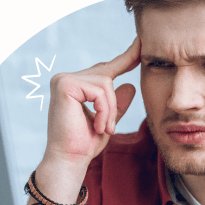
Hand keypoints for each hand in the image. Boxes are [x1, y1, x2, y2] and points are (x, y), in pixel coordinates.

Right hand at [42, 37, 140, 169]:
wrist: (69, 161)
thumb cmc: (84, 144)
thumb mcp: (106, 121)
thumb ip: (116, 104)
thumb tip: (130, 85)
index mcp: (74, 85)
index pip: (105, 69)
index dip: (126, 57)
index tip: (141, 43)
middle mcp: (66, 78)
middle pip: (107, 76)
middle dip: (113, 104)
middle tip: (107, 128)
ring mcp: (63, 79)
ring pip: (105, 84)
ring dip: (109, 110)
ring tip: (102, 129)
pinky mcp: (65, 85)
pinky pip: (99, 91)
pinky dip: (104, 111)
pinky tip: (97, 126)